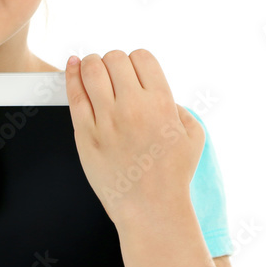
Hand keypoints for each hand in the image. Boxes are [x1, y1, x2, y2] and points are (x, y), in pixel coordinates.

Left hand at [64, 49, 203, 229]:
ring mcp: (107, 120)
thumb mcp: (193, 136)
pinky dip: (72, 75)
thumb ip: (180, 108)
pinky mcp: (85, 135)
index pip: (142, 57)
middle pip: (115, 59)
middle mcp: (133, 107)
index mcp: (161, 103)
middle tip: (111, 72)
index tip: (132, 71)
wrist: (150, 209)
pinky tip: (72, 66)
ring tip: (92, 67)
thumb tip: (162, 95)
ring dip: (91, 63)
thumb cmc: (172, 176)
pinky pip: (74, 95)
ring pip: (92, 71)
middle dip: (113, 61)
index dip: (136, 61)